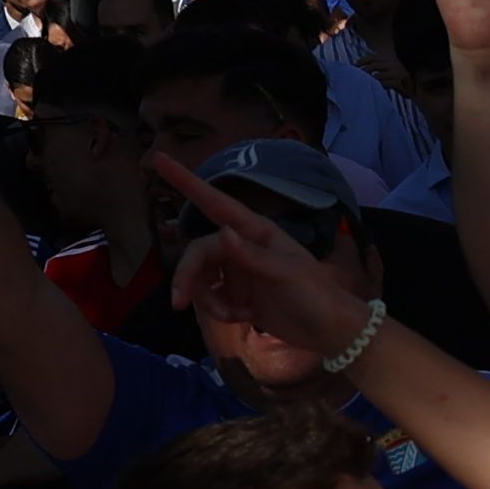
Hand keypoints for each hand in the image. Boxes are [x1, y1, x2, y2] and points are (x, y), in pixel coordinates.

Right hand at [150, 158, 373, 381]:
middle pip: (199, 251)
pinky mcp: (239, 297)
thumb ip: (252, 256)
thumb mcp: (287, 274)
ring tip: (232, 314)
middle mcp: (243, 247)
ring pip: (202, 277)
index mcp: (255, 231)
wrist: (331, 332)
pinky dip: (219, 310)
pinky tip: (241, 318)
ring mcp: (240, 272)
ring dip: (207, 298)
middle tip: (177, 301)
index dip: (186, 181)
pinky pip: (213, 299)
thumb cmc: (316, 295)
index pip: (215, 202)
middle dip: (187, 275)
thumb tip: (221, 232)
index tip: (158, 157)